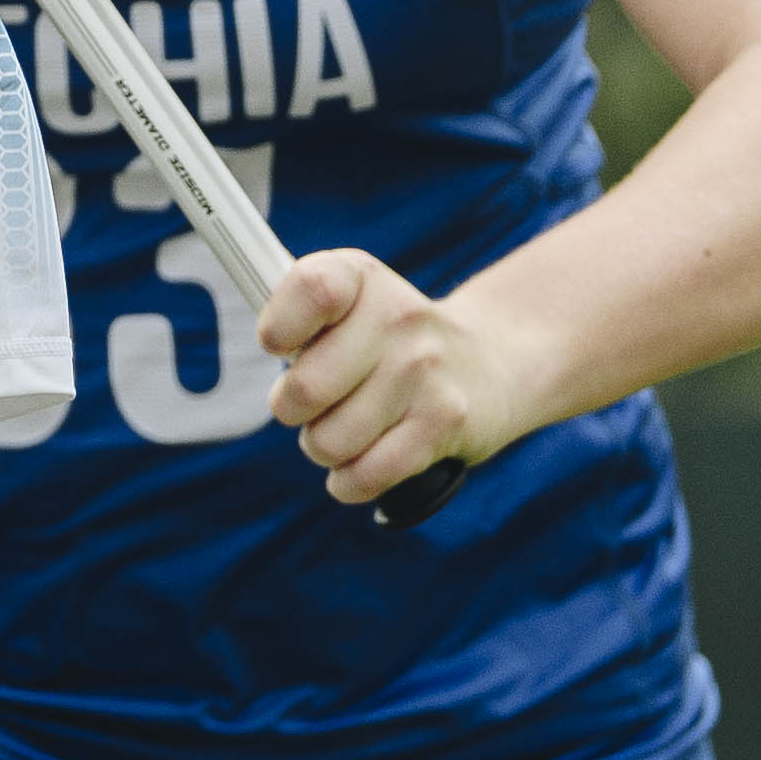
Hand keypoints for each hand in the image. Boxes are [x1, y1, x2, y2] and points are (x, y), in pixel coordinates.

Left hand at [257, 246, 524, 507]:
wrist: (490, 364)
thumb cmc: (388, 341)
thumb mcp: (348, 306)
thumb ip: (296, 317)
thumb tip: (270, 345)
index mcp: (361, 278)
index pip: (312, 288)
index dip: (281, 326)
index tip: (281, 344)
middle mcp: (397, 316)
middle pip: (303, 390)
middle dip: (294, 411)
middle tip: (314, 404)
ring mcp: (424, 370)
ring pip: (329, 442)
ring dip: (325, 448)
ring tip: (346, 429)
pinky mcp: (444, 421)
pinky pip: (365, 474)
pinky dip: (350, 481)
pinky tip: (359, 464)